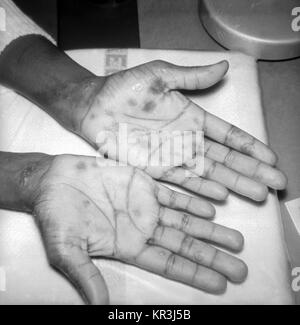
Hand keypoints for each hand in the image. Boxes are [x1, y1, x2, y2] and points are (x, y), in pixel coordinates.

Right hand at [32, 154, 246, 303]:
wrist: (51, 181)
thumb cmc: (55, 216)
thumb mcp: (67, 249)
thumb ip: (86, 275)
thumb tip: (100, 307)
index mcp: (128, 245)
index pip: (169, 263)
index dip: (195, 274)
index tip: (220, 283)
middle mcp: (142, 226)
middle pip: (184, 243)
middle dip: (212, 254)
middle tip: (240, 265)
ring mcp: (144, 203)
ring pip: (185, 218)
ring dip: (210, 229)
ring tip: (234, 238)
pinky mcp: (142, 181)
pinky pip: (174, 191)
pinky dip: (194, 198)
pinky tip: (213, 206)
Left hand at [77, 60, 286, 201]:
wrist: (94, 106)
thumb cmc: (125, 89)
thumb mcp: (161, 75)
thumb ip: (192, 77)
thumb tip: (224, 66)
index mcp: (192, 118)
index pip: (228, 135)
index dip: (250, 146)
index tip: (271, 158)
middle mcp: (187, 140)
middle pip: (226, 159)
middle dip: (252, 170)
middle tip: (276, 183)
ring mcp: (173, 156)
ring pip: (210, 173)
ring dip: (234, 183)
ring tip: (258, 193)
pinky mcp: (155, 169)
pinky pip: (183, 181)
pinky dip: (202, 189)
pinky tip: (221, 196)